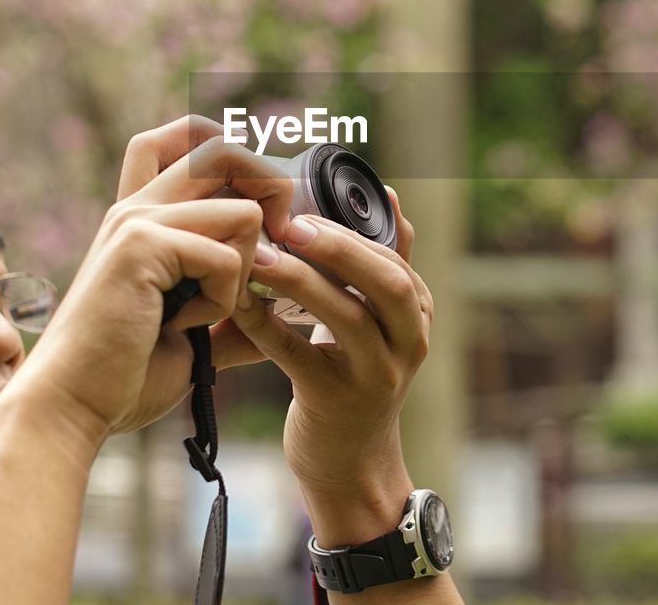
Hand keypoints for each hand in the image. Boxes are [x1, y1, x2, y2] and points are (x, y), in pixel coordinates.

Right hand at [0, 116, 293, 449]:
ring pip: (245, 209)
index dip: (231, 151)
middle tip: (271, 246)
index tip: (260, 208)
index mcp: (143, 217)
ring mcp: (137, 219)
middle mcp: (138, 206)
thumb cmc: (124, 376)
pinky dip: (223, 300)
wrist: (72, 408)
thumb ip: (238, 309)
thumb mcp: (194, 334)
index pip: (181, 137)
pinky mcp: (141, 243)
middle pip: (223, 148)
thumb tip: (288, 305)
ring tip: (207, 308)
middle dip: (269, 189)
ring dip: (245, 268)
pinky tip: (184, 325)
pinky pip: (227, 256)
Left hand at [231, 188, 429, 543]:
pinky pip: (297, 356)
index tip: (304, 206)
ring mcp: (375, 376)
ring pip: (346, 317)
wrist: (351, 464)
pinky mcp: (334, 402)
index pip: (394, 260)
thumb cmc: (358, 375)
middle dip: (341, 248)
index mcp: (418, 315)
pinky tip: (239, 302)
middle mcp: (408, 344)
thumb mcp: (383, 321)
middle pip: (388, 284)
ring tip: (257, 256)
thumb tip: (387, 194)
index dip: (351, 229)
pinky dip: (266, 325)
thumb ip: (385, 261)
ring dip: (299, 281)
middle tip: (292, 224)